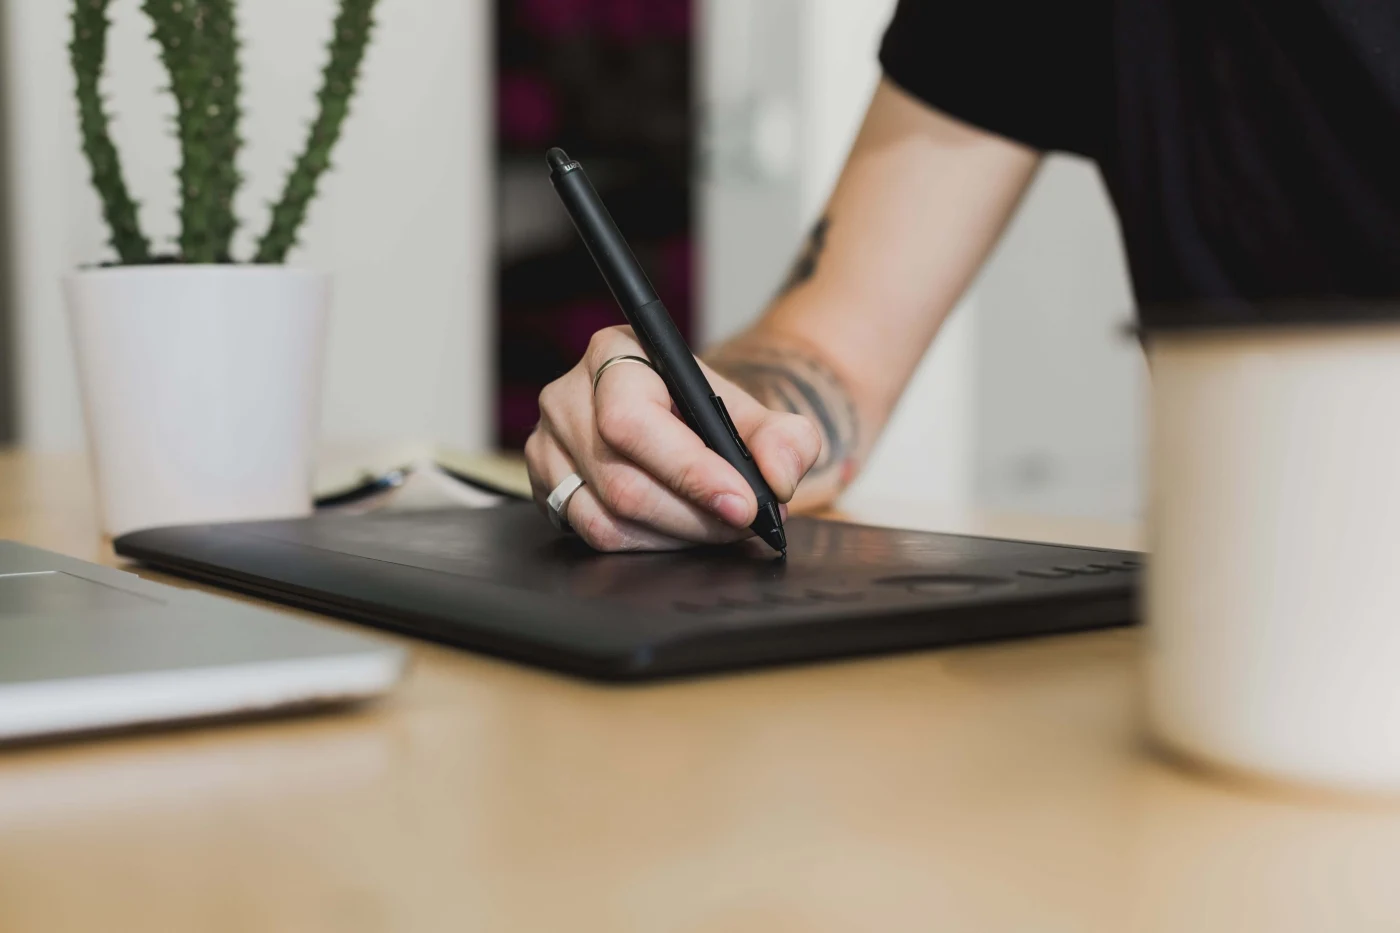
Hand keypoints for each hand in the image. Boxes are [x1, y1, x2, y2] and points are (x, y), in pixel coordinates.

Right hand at [525, 326, 822, 550]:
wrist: (678, 419)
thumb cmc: (707, 411)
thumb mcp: (755, 413)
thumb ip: (786, 438)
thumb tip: (778, 478)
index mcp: (615, 354)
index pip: (635, 422)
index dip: (691, 471)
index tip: (742, 504)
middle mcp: (569, 396)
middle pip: (622, 481)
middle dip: (695, 516)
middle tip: (742, 524)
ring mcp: (548, 444)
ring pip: (606, 518)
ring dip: (674, 537)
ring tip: (718, 529)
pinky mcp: (546, 485)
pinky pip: (593, 535)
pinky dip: (647, 545)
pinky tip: (681, 534)